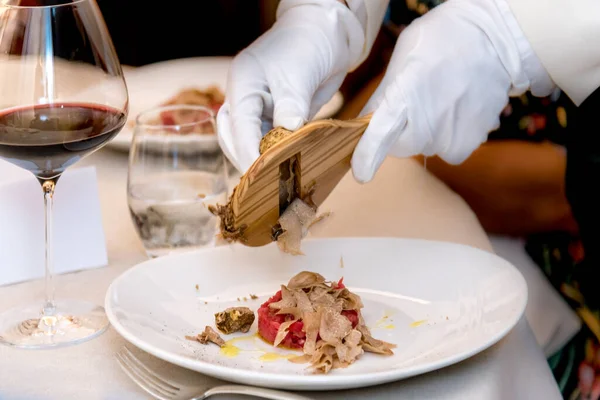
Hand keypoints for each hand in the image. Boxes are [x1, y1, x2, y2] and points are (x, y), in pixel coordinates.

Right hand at [216, 0, 364, 172]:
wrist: (327, 34)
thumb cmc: (308, 44)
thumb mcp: (298, 73)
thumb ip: (291, 103)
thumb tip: (287, 132)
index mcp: (243, 85)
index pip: (239, 127)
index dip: (248, 153)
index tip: (260, 177)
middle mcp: (247, 100)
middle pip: (237, 140)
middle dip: (251, 162)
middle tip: (271, 184)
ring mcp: (261, 110)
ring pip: (255, 145)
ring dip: (266, 162)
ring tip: (282, 182)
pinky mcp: (278, 118)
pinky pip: (274, 142)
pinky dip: (281, 156)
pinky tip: (292, 168)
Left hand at [351, 0, 554, 182]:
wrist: (496, 39)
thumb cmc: (442, 42)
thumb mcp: (403, 58)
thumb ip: (384, 95)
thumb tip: (368, 124)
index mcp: (405, 94)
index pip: (379, 134)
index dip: (366, 156)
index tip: (360, 174)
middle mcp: (427, 121)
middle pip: (400, 147)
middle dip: (400, 133)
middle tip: (415, 105)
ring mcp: (450, 135)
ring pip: (425, 148)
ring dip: (428, 133)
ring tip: (443, 101)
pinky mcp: (470, 143)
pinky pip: (449, 151)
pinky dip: (450, 137)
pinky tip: (458, 111)